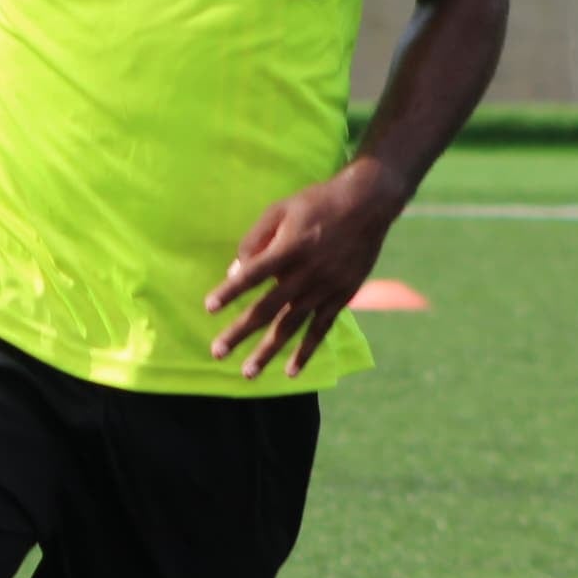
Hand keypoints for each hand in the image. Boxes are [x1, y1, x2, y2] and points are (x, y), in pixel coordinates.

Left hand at [208, 161, 402, 377]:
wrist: (367, 205)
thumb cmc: (317, 203)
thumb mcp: (281, 209)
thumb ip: (255, 239)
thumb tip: (234, 271)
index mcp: (288, 249)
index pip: (252, 275)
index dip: (230, 291)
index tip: (209, 307)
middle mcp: (305, 273)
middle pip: (267, 309)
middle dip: (240, 332)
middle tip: (217, 353)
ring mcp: (325, 289)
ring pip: (291, 326)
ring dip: (268, 351)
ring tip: (248, 373)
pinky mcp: (341, 297)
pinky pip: (320, 330)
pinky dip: (306, 352)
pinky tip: (291, 372)